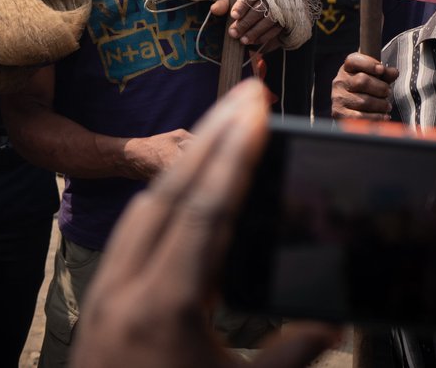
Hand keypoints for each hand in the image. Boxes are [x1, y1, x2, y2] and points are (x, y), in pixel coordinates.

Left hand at [72, 79, 339, 367]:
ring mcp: (106, 292)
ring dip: (186, 166)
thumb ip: (290, 359)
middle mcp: (127, 289)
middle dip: (209, 140)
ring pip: (144, 209)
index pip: (202, 213)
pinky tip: (189, 193)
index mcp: (165, 310)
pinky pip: (133, 234)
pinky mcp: (101, 302)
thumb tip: (334, 325)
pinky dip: (166, 203)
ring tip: (226, 131)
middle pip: (167, 194)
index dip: (231, 157)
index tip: (254, 107)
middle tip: (246, 95)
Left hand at [210, 0, 283, 49]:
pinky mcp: (286, 18)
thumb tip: (213, 10)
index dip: (242, 6)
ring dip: (255, 32)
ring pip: (269, 20)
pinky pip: (276, 29)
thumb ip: (225, 2)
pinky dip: (265, 37)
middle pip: (259, 10)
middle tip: (233, 33)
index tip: (233, 15)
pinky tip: (254, 42)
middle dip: (245, 23)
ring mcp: (281, 7)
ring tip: (243, 41)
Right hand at [331, 52, 397, 119]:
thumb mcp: (375, 79)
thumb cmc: (365, 90)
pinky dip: (376, 117)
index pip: (353, 60)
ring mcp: (338, 97)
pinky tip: (384, 116)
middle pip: (361, 80)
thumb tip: (394, 72)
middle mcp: (340, 81)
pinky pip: (361, 116)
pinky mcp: (339, 113)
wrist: (350, 110)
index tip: (381, 69)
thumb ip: (385, 74)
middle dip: (380, 87)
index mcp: (347, 69)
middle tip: (388, 92)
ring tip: (386, 106)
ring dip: (381, 104)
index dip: (368, 63)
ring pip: (364, 101)